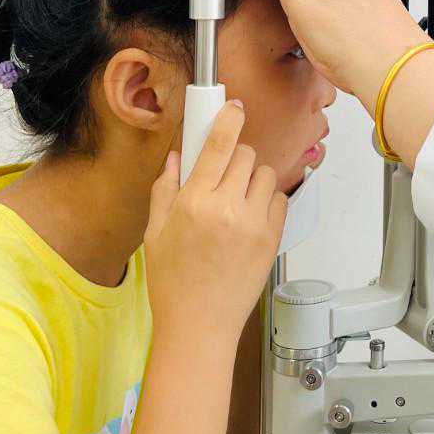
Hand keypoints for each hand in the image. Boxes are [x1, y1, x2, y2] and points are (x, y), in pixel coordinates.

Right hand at [143, 100, 287, 336]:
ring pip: (265, 175)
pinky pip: (279, 199)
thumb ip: (165, 190)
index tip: (234, 107)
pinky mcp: (273, 239)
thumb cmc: (173, 284)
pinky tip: (248, 218)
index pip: (218, 144)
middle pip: (245, 154)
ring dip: (251, 179)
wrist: (200, 326)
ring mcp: (254, 225)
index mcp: (194, 203)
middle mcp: (227, 209)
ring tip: (234, 201)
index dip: (228, 118)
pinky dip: (266, 201)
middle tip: (221, 175)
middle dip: (234, 157)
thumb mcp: (155, 233)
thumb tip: (175, 157)